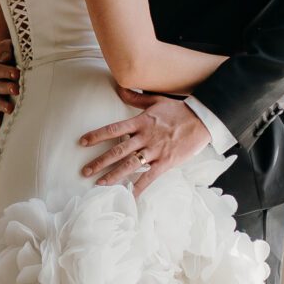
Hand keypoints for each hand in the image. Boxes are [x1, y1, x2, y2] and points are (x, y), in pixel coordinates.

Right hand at [0, 54, 19, 133]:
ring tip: (10, 108)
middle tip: (16, 88)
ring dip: (2, 105)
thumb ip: (5, 48)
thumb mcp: (9, 46)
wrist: (16, 60)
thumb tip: (5, 57)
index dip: (4, 72)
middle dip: (5, 88)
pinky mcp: (3, 102)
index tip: (16, 73)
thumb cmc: (13, 51)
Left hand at [78, 92, 210, 194]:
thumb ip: (135, 98)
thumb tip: (119, 88)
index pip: (113, 129)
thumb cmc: (178, 110)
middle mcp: (145, 137)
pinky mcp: (166, 162)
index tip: (82, 142)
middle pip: (118, 151)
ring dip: (113, 175)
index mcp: (140, 122)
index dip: (97, 136)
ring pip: (130, 165)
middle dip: (100, 162)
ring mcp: (155, 151)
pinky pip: (149, 177)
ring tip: (99, 184)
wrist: (201, 120)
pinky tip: (129, 196)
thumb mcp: (155, 100)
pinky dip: (138, 187)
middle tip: (85, 171)